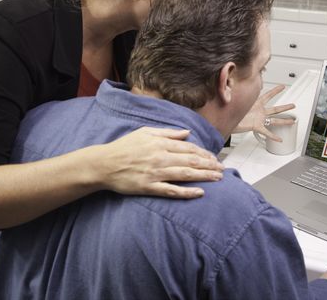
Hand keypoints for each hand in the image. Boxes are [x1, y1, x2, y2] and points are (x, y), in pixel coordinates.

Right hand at [93, 127, 223, 198]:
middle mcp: (160, 157)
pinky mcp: (149, 187)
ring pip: (185, 174)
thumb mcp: (145, 133)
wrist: (103, 164)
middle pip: (191, 161)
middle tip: (222, 170)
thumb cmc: (124, 147)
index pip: (189, 148)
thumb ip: (167, 133)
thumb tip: (186, 133)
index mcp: (160, 143)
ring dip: (204, 176)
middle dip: (209, 165)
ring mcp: (155, 173)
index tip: (214, 158)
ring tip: (218, 178)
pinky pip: (171, 190)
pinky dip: (186, 192)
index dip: (204, 153)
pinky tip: (200, 193)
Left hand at [233, 85, 294, 141]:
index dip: (275, 90)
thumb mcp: (237, 100)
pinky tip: (279, 139)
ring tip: (292, 121)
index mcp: (256, 104)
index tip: (282, 86)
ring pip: (274, 120)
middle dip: (285, 107)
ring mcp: (259, 119)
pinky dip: (273, 136)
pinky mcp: (256, 126)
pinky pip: (266, 132)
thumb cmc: (231, 110)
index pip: (268, 95)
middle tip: (293, 105)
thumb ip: (240, 92)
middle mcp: (259, 111)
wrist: (226, 121)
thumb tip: (237, 83)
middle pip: (275, 109)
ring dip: (284, 121)